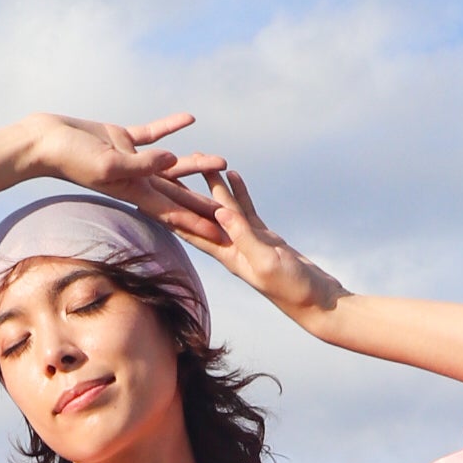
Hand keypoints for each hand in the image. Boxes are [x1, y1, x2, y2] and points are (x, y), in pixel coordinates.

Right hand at [16, 110, 231, 242]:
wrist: (45, 140)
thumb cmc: (71, 158)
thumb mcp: (108, 164)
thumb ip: (142, 164)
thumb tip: (173, 161)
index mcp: (133, 191)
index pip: (172, 212)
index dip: (198, 223)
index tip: (222, 235)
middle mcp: (135, 179)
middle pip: (177, 193)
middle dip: (203, 203)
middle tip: (233, 211)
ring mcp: (130, 159)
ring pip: (171, 164)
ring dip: (195, 163)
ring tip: (222, 161)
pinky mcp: (122, 138)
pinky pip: (153, 133)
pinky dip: (170, 127)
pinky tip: (190, 119)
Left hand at [167, 166, 344, 325]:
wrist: (317, 301)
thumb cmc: (293, 288)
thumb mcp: (266, 261)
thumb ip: (245, 236)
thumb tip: (220, 211)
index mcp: (226, 255)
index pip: (189, 229)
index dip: (167, 212)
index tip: (146, 195)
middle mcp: (231, 247)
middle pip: (200, 215)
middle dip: (181, 193)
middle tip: (163, 169)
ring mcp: (247, 241)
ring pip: (223, 207)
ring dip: (209, 185)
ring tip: (197, 160)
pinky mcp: (264, 237)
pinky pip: (246, 209)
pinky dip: (238, 192)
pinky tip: (232, 175)